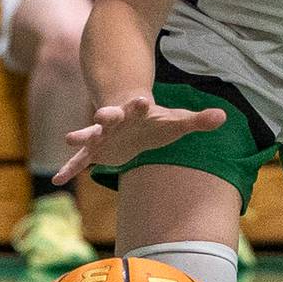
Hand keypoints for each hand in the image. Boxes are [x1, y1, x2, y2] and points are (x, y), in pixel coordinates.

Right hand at [53, 95, 225, 184]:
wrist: (130, 117)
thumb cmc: (157, 120)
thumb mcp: (178, 122)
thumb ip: (198, 120)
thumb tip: (224, 116)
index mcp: (137, 113)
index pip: (138, 107)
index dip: (138, 105)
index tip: (141, 101)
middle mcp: (116, 121)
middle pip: (109, 116)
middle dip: (106, 116)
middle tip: (101, 115)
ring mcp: (103, 135)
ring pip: (90, 135)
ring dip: (81, 136)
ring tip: (70, 139)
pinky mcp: (95, 150)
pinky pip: (80, 161)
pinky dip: (70, 169)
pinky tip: (59, 180)